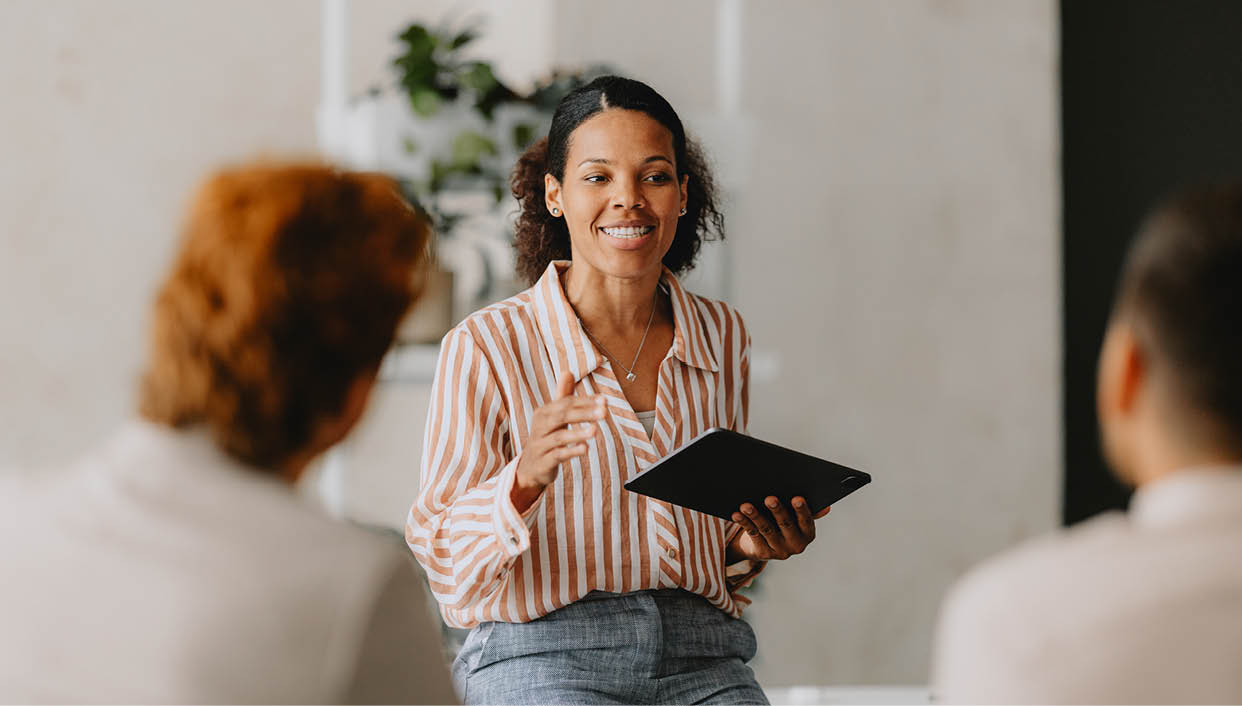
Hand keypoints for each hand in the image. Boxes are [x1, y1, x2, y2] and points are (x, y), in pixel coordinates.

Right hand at [511, 372, 605, 512]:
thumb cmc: (546, 438)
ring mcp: (540, 445)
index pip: (566, 403)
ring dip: (578, 433)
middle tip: (604, 412)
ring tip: (595, 431)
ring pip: (559, 437)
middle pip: (561, 416)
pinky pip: (557, 455)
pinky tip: (585, 448)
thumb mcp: (553, 417)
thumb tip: (568, 371)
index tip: (605, 401)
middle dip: (584, 413)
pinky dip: (571, 451)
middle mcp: (539, 426)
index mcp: (544, 413)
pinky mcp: (543, 462)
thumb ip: (562, 396)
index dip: (585, 401)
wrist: (530, 467)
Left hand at [728, 496, 829, 561]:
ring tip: (746, 504)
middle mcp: (796, 545)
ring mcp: (779, 551)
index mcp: (808, 534)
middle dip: (778, 510)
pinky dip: (744, 523)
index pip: (806, 521)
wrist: (766, 545)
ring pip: (766, 530)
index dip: (802, 510)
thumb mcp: (798, 518)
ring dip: (756, 516)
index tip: (796, 498)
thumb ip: (810, 511)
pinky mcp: (763, 553)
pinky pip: (753, 534)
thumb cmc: (785, 523)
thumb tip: (827, 507)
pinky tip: (737, 514)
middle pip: (785, 525)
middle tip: (770, 498)